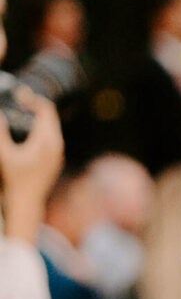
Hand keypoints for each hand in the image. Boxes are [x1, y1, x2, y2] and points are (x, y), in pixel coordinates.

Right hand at [0, 91, 62, 244]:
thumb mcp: (4, 154)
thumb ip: (0, 132)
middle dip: (35, 105)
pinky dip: (42, 128)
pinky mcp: (55, 159)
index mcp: (46, 140)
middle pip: (50, 116)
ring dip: (39, 117)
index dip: (32, 99)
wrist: (27, 202)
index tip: (19, 96)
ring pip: (52, 126)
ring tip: (23, 111)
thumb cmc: (15, 179)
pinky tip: (29, 128)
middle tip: (19, 100)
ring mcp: (58, 153)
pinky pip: (52, 136)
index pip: (45, 110)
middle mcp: (56, 145)